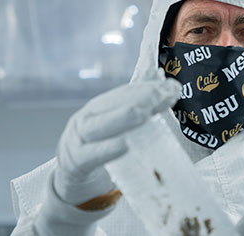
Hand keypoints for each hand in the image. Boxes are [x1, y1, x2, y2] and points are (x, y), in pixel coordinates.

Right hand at [53, 69, 181, 207]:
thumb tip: (157, 73)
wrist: (71, 171)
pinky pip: (91, 155)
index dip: (148, 88)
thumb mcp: (114, 122)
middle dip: (139, 97)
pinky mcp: (77, 162)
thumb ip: (136, 100)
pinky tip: (125, 145)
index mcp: (98, 107)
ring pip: (98, 126)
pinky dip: (108, 150)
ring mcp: (79, 139)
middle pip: (111, 105)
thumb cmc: (98, 143)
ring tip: (145, 113)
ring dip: (123, 118)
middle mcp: (87, 118)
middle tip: (163, 94)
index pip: (124, 93)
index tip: (173, 87)